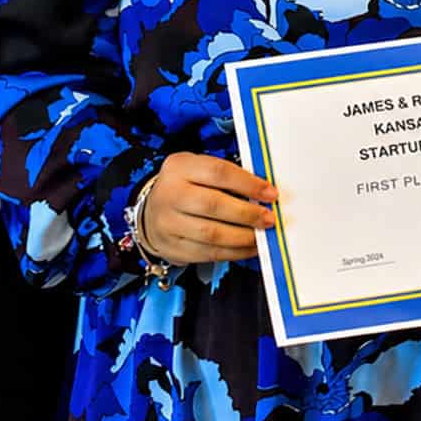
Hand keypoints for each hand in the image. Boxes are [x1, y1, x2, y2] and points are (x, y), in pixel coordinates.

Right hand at [140, 153, 275, 265]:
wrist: (151, 213)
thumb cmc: (184, 188)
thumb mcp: (198, 169)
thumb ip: (228, 177)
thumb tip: (263, 193)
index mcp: (180, 167)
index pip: (218, 172)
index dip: (248, 184)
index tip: (270, 194)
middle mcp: (170, 194)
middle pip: (214, 205)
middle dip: (248, 214)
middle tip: (268, 218)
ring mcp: (168, 224)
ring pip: (212, 234)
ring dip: (243, 237)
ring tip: (260, 235)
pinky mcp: (173, 248)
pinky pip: (209, 254)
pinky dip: (234, 253)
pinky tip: (248, 247)